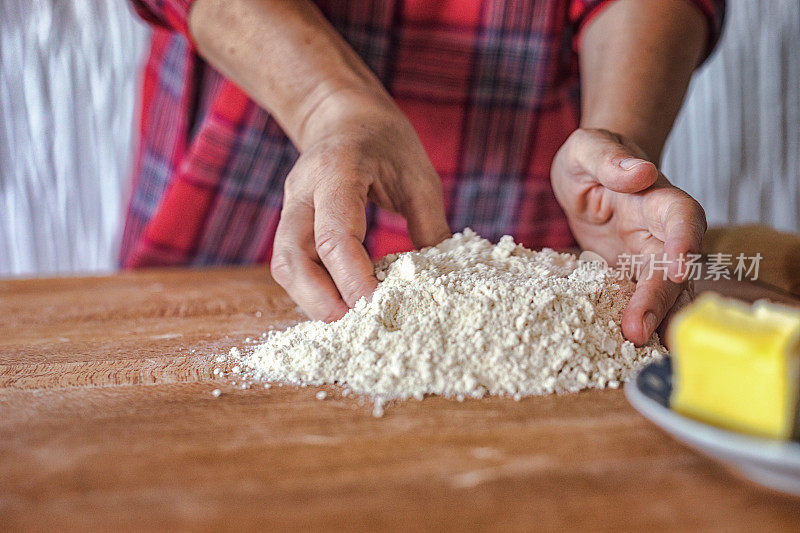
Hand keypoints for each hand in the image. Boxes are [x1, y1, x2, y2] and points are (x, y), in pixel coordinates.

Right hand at [270, 93, 449, 321]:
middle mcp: (302, 191)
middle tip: (358, 326)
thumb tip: (440, 280)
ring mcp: (290, 207)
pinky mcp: (290, 223)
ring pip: (284, 266)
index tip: (377, 308)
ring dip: (312, 301)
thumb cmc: (385, 140)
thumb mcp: (419, 175)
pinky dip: (313, 290)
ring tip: (351, 321)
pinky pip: (291, 264)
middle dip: (320, 301)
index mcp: (336, 170)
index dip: (352, 278)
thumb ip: (428, 225)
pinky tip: (342, 302)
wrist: (341, 115)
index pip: (334, 234)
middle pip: (292, 258)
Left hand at [551, 128, 705, 344]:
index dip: (685, 243)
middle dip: (659, 300)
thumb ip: (608, 158)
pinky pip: (634, 302)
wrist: (586, 175)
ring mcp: (643, 258)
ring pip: (659, 293)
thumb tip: (639, 172)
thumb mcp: (586, 148)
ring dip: (651, 321)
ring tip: (634, 348)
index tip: (680, 268)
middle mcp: (658, 233)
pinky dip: (634, 323)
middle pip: (671, 268)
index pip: (682, 217)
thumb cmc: (590, 157)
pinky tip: (623, 348)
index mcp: (656, 198)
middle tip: (639, 330)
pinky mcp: (625, 277)